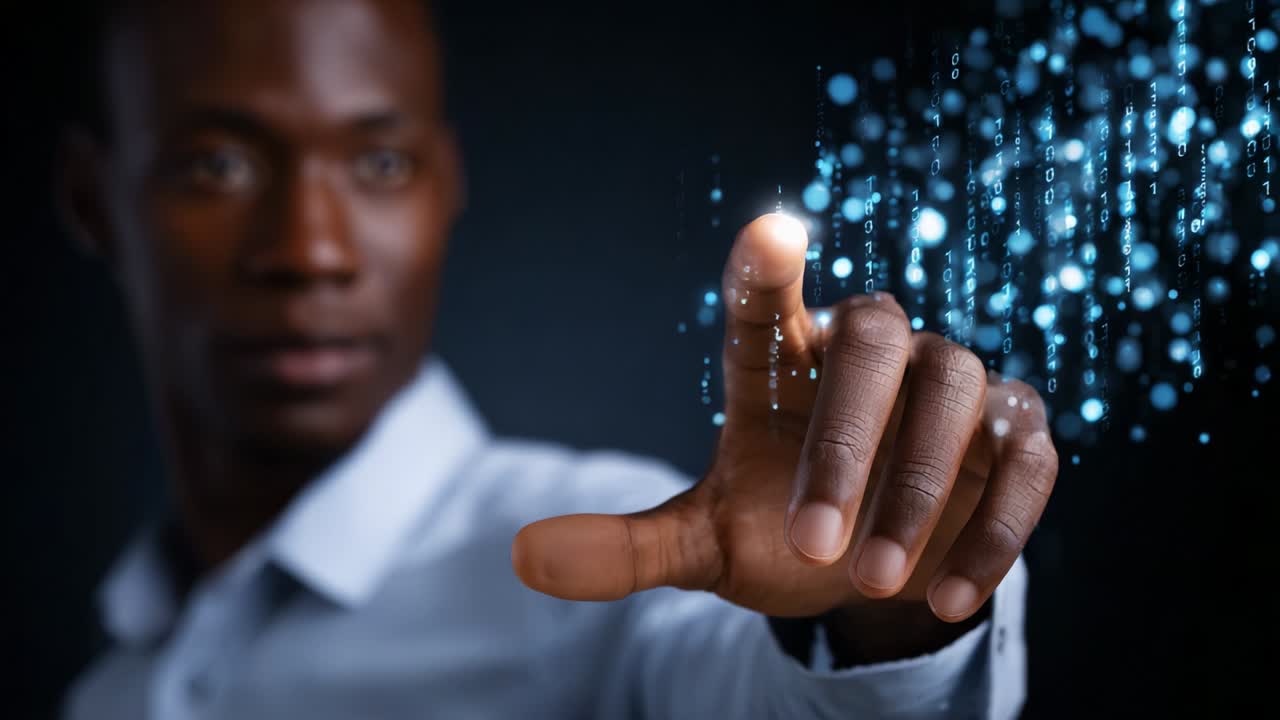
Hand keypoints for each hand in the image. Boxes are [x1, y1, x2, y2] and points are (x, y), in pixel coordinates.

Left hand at [512, 213, 1057, 626]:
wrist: (866, 571)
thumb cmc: (780, 529)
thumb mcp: (701, 543)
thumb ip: (627, 545)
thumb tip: (524, 557)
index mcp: (782, 364)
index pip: (766, 302)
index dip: (767, 270)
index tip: (769, 234)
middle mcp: (871, 356)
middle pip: (875, 340)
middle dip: (845, 436)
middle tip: (811, 540)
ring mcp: (951, 388)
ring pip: (955, 391)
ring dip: (917, 488)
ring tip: (874, 579)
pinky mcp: (1013, 439)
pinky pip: (1024, 460)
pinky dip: (992, 527)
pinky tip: (944, 596)